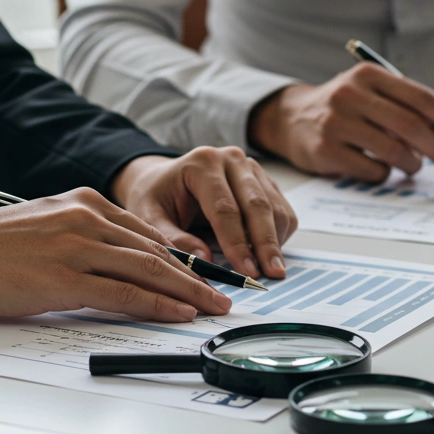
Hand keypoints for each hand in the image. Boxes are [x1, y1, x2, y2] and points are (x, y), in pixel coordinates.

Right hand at [0, 188, 232, 321]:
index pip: (149, 234)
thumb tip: (120, 266)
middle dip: (198, 276)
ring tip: (214, 308)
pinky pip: (124, 293)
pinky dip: (158, 304)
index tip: (206, 275)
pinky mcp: (64, 277)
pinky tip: (181, 313)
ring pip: (149, 270)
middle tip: (226, 295)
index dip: (183, 258)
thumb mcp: (47, 227)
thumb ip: (85, 240)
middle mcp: (88, 219)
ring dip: (189, 292)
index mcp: (86, 203)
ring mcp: (77, 247)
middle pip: (158, 252)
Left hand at [111, 149, 296, 278]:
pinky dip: (279, 236)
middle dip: (266, 244)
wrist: (166, 180)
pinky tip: (265, 254)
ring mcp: (252, 169)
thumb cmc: (157, 199)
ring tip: (268, 270)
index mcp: (202, 163)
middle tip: (273, 274)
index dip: (237, 243)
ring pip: (275, 208)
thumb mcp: (151, 219)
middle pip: (257, 205)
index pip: (225, 208)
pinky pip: (282, 210)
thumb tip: (205, 262)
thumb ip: (174, 239)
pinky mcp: (265, 181)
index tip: (246, 272)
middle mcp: (232, 159)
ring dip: (275, 242)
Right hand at [249, 63, 433, 182]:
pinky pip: (373, 171)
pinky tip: (377, 167)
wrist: (291, 119)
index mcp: (370, 75)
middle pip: (412, 126)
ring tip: (412, 166)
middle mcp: (351, 94)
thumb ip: (411, 109)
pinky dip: (385, 175)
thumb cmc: (348, 109)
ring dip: (413, 165)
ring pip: (395, 152)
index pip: (421, 98)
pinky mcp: (325, 151)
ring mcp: (336, 122)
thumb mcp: (375, 94)